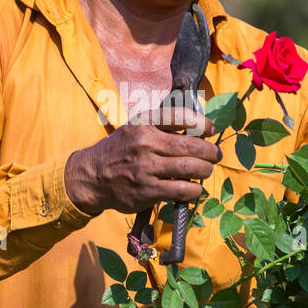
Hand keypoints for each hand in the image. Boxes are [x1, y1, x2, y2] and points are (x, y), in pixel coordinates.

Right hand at [64, 106, 221, 215]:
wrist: (92, 176)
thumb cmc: (119, 150)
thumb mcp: (134, 128)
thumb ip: (161, 126)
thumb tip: (197, 130)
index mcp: (144, 123)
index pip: (181, 117)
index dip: (202, 124)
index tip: (211, 130)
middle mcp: (145, 143)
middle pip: (191, 146)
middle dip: (210, 152)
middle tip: (215, 155)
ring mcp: (146, 168)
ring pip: (190, 168)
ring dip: (205, 170)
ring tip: (206, 171)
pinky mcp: (147, 190)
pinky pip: (181, 190)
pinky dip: (194, 190)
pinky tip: (195, 189)